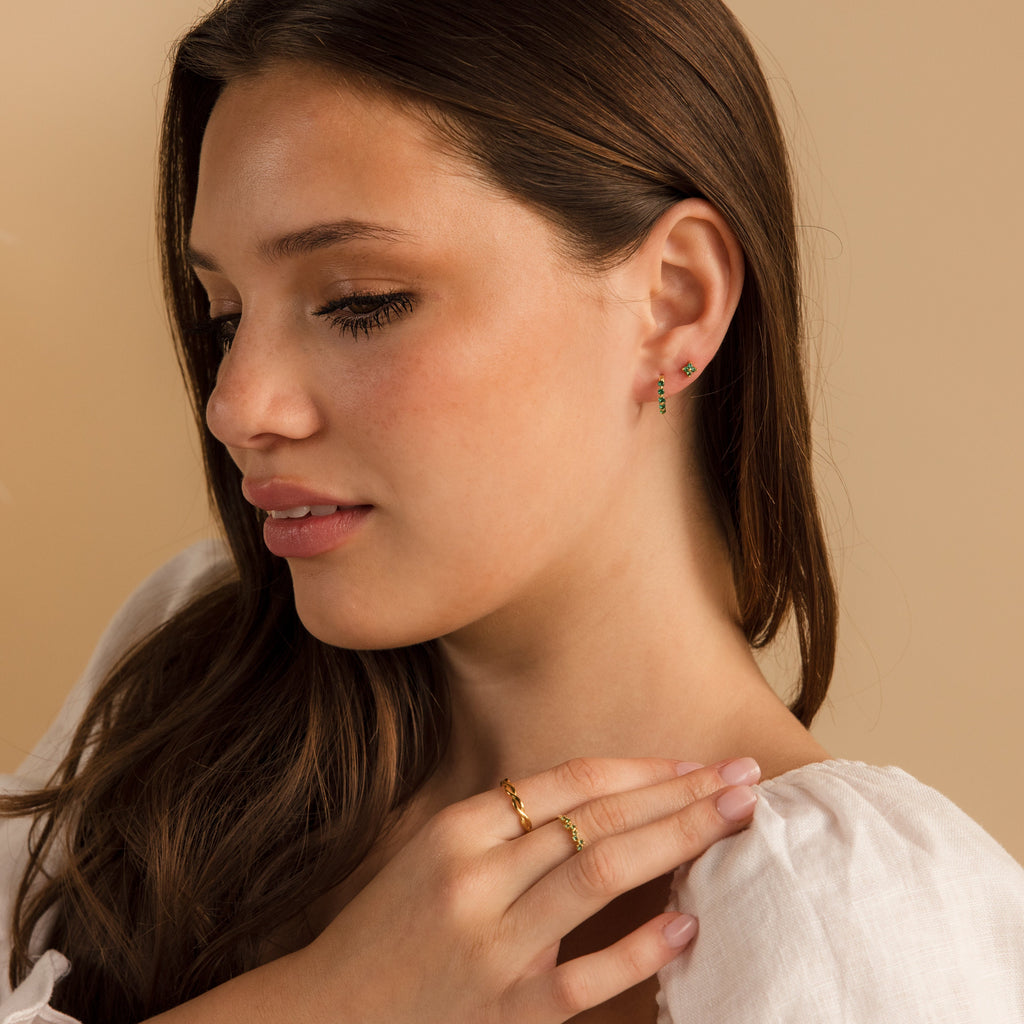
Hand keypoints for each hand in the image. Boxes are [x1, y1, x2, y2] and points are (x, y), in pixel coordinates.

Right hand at [301, 756, 759, 1022]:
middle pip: (596, 817)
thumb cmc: (385, 930)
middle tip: (743, 776)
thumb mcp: (430, 854)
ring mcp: (494, 946)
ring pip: (599, 874)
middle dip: (680, 792)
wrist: (323, 1018)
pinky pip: (588, 976)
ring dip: (677, 840)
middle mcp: (476, 877)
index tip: (694, 761)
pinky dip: (642, 948)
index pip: (569, 781)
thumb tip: (601, 800)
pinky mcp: (508, 1014)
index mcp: (456, 829)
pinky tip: (689, 925)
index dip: (641, 767)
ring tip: (734, 820)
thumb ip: (504, 826)